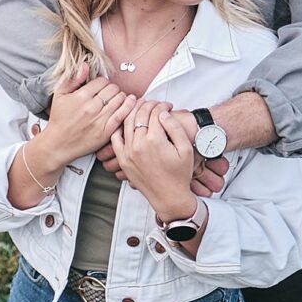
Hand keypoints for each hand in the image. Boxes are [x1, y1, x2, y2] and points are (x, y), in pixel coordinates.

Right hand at [38, 63, 136, 165]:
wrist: (58, 144)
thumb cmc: (59, 119)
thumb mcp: (59, 95)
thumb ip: (72, 79)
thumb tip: (85, 65)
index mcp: (80, 96)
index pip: (102, 81)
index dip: (104, 82)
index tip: (102, 86)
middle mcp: (91, 108)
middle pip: (113, 89)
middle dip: (113, 88)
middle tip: (110, 93)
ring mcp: (99, 120)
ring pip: (120, 100)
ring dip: (121, 96)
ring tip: (117, 98)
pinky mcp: (105, 132)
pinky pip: (122, 115)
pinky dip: (129, 107)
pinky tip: (131, 102)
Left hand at [95, 110, 230, 191]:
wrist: (169, 197)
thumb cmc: (180, 174)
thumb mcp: (186, 149)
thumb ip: (175, 127)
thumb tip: (163, 113)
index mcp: (155, 141)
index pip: (155, 113)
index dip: (162, 105)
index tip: (167, 105)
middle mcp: (138, 145)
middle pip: (139, 114)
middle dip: (148, 104)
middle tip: (155, 104)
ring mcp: (128, 153)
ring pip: (126, 122)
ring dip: (133, 111)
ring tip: (141, 107)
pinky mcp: (123, 160)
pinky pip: (115, 138)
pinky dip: (119, 127)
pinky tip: (126, 122)